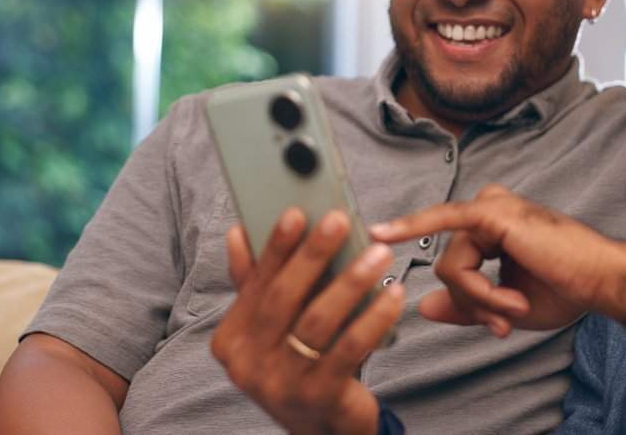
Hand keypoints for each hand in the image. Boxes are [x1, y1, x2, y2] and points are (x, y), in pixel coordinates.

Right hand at [211, 208, 404, 434]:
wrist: (321, 429)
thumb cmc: (298, 365)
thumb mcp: (270, 330)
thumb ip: (255, 284)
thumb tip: (237, 233)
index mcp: (231, 340)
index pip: (254, 284)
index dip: (275, 247)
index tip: (296, 212)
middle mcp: (248, 364)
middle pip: (283, 298)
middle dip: (313, 255)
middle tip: (341, 220)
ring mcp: (281, 384)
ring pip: (318, 321)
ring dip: (351, 282)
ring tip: (379, 255)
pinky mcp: (319, 397)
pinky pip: (350, 348)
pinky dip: (374, 317)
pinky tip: (394, 294)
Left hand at [370, 184, 625, 335]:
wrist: (601, 281)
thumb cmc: (566, 289)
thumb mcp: (505, 304)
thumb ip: (465, 303)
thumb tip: (423, 306)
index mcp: (492, 226)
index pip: (456, 266)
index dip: (472, 302)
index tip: (501, 324)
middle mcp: (488, 210)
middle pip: (449, 266)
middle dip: (474, 303)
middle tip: (506, 322)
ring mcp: (489, 207)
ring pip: (451, 266)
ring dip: (481, 298)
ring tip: (517, 305)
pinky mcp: (491, 213)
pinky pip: (450, 239)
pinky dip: (428, 245)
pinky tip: (383, 233)